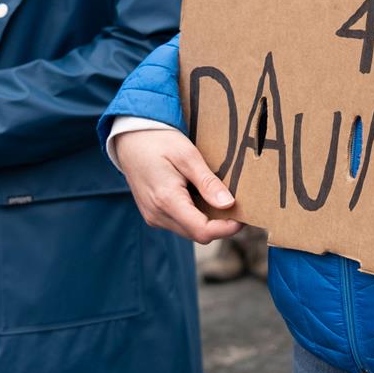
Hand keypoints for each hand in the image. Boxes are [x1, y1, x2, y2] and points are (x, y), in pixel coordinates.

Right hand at [114, 127, 240, 243]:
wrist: (130, 138)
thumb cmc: (158, 141)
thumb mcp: (187, 155)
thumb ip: (207, 182)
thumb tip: (228, 204)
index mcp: (166, 201)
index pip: (202, 231)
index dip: (227, 228)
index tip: (243, 216)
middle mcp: (157, 215)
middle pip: (197, 234)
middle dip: (220, 225)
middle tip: (237, 205)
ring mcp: (153, 216)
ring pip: (189, 231)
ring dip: (207, 220)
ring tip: (218, 197)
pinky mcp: (152, 214)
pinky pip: (179, 223)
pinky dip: (194, 215)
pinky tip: (200, 196)